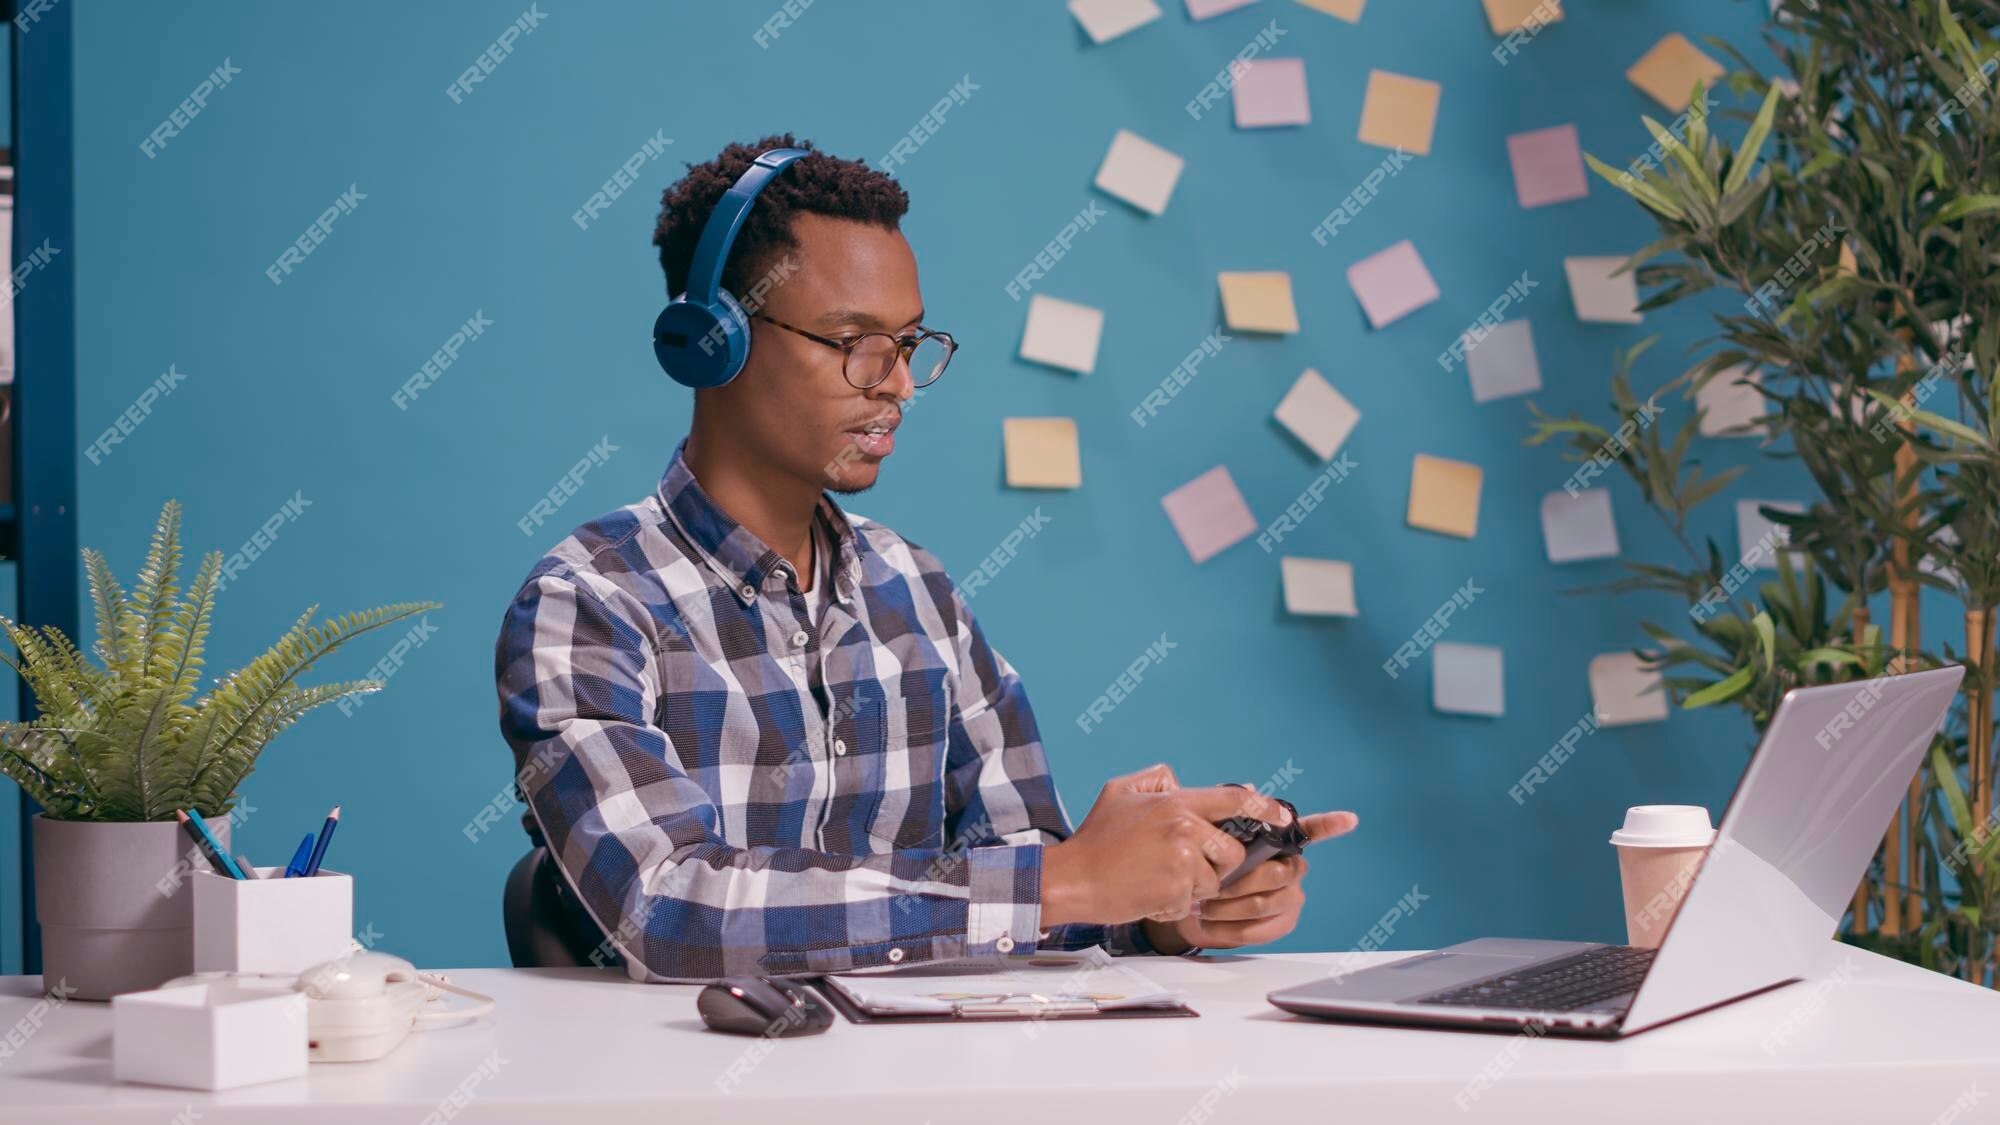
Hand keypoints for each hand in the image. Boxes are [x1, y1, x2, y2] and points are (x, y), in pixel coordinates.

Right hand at [1040, 764, 1293, 926]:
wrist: (1073, 878)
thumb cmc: (1094, 839)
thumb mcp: (1120, 791)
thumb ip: (1155, 780)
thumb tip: (1182, 781)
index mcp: (1175, 801)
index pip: (1234, 801)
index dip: (1264, 809)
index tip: (1283, 817)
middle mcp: (1184, 826)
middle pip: (1231, 851)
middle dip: (1216, 865)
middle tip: (1182, 868)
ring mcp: (1182, 859)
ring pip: (1215, 880)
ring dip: (1194, 887)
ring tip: (1159, 879)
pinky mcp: (1177, 889)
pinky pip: (1194, 901)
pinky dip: (1176, 904)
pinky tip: (1150, 893)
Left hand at [1140, 810, 1358, 953]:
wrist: (1195, 906)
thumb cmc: (1206, 865)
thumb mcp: (1206, 836)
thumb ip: (1226, 813)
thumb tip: (1250, 788)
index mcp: (1278, 844)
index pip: (1310, 831)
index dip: (1330, 824)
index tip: (1350, 818)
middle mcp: (1292, 868)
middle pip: (1275, 874)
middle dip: (1236, 882)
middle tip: (1208, 886)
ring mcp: (1291, 897)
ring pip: (1262, 903)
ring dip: (1226, 907)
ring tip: (1202, 904)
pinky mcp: (1283, 924)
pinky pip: (1256, 929)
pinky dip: (1226, 929)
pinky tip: (1208, 923)